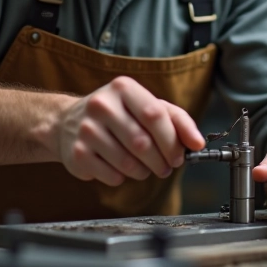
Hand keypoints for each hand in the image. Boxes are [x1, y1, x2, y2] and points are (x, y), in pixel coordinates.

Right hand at [56, 76, 204, 185]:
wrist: (69, 122)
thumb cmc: (118, 114)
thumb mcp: (146, 106)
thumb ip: (176, 121)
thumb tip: (197, 143)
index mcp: (123, 88)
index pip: (155, 115)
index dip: (172, 140)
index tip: (180, 156)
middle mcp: (101, 105)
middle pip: (142, 143)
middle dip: (160, 162)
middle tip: (165, 167)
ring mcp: (86, 129)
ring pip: (128, 163)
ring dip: (143, 172)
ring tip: (144, 168)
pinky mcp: (76, 154)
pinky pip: (112, 176)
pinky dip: (123, 178)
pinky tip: (120, 168)